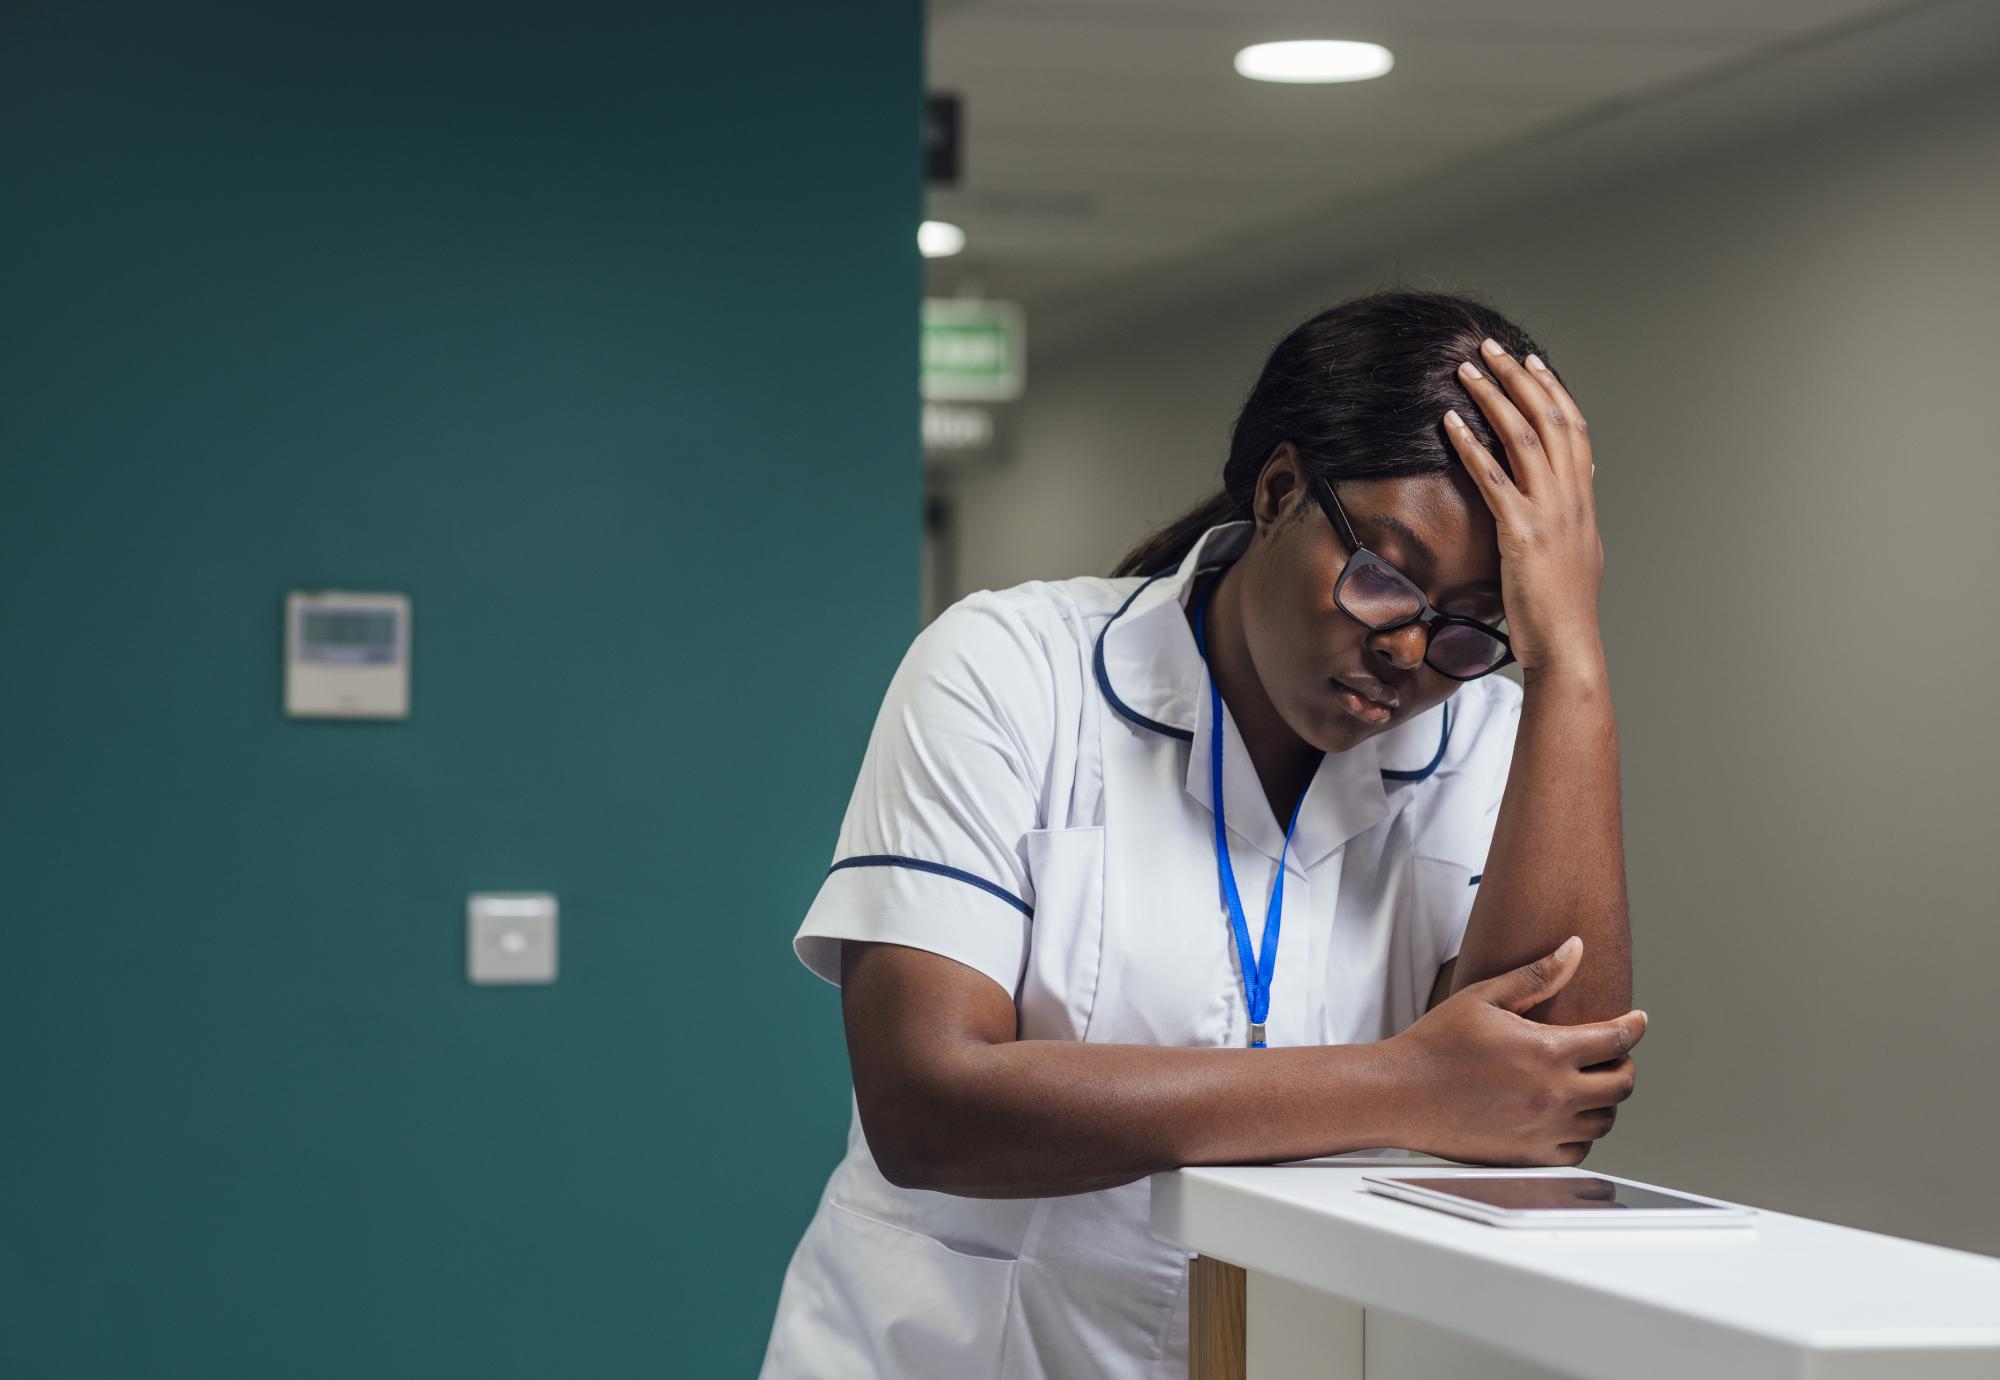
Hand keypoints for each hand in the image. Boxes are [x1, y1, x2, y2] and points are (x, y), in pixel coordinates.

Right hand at [1385, 936, 1644, 1165]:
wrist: (1400, 1093)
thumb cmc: (1435, 1044)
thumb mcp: (1484, 997)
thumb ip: (1537, 975)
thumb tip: (1574, 949)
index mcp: (1547, 1051)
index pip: (1616, 1040)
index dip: (1633, 1026)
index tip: (1636, 1021)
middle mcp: (1554, 1094)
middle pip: (1622, 1085)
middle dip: (1624, 1065)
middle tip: (1613, 1056)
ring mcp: (1545, 1129)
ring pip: (1605, 1120)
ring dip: (1605, 1101)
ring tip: (1589, 1085)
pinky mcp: (1531, 1155)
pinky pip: (1579, 1149)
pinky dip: (1582, 1133)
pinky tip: (1566, 1116)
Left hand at [1445, 340, 1603, 678]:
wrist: (1568, 646)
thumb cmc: (1563, 610)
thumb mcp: (1576, 554)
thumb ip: (1568, 521)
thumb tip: (1567, 501)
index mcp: (1583, 501)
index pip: (1574, 429)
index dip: (1552, 391)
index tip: (1532, 363)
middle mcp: (1572, 498)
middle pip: (1549, 419)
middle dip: (1518, 379)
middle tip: (1492, 348)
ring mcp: (1550, 513)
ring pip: (1523, 438)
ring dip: (1493, 398)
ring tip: (1466, 371)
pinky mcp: (1521, 534)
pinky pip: (1493, 479)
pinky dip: (1471, 446)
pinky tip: (1449, 424)